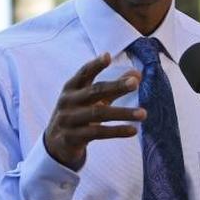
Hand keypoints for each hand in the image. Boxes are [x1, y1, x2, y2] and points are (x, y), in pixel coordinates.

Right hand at [43, 52, 143, 169]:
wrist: (56, 144)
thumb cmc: (78, 115)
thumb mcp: (93, 100)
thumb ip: (114, 88)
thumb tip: (137, 74)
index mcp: (71, 88)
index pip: (83, 73)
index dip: (95, 65)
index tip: (107, 56)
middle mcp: (68, 102)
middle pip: (94, 91)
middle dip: (116, 86)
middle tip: (135, 83)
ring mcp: (69, 120)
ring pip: (98, 114)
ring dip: (122, 113)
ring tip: (143, 114)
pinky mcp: (73, 137)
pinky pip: (97, 133)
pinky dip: (116, 131)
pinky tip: (133, 130)